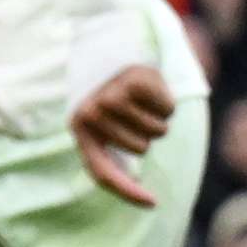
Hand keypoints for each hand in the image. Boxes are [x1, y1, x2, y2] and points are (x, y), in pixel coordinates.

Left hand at [71, 65, 178, 206]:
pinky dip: (167, 101)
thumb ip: (111, 150)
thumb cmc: (110, 90)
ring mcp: (111, 99)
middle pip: (141, 149)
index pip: (101, 173)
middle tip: (134, 109)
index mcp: (80, 129)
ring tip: (140, 97)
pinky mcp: (132, 83)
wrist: (111, 42)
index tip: (152, 203)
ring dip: (158, 117)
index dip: (127, 192)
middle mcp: (91, 116)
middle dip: (147, 133)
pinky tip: (150, 85)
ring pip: (157, 131)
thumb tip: (138, 192)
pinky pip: (167, 110)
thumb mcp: (102, 118)